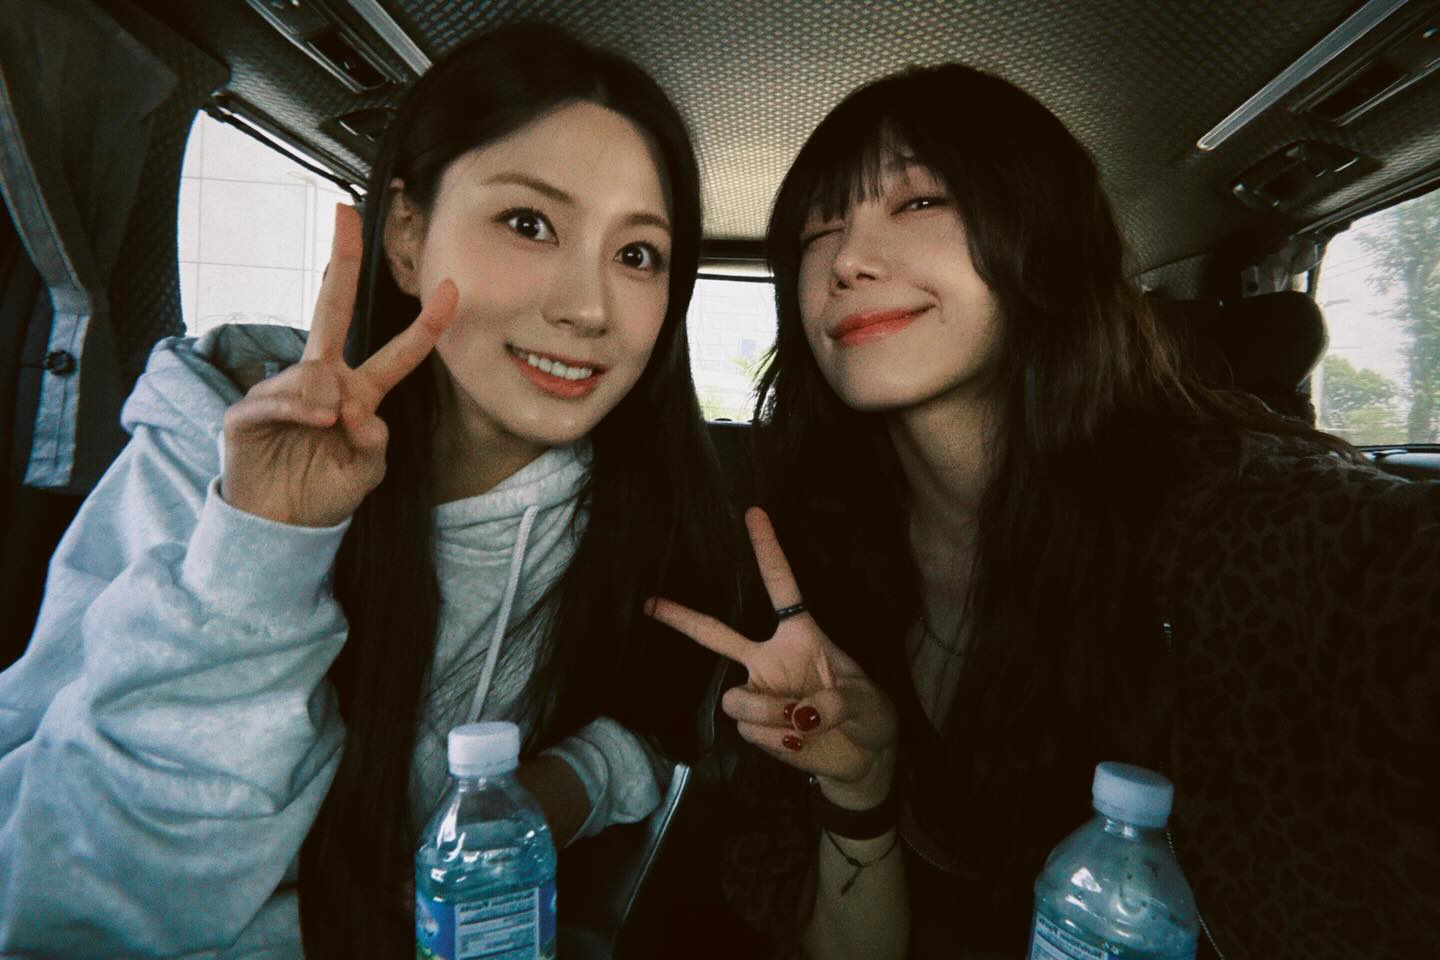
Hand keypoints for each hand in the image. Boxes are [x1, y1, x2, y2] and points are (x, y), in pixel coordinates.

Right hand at [221, 204, 457, 526]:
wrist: (279, 527)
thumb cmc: (325, 493)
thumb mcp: (366, 473)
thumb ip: (374, 445)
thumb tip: (359, 411)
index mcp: (360, 393)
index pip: (399, 354)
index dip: (427, 325)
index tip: (451, 288)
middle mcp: (323, 381)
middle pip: (332, 308)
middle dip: (340, 259)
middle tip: (346, 214)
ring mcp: (283, 389)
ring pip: (314, 373)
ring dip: (326, 404)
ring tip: (325, 431)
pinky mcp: (248, 409)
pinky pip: (280, 397)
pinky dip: (297, 410)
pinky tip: (309, 423)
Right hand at [646, 507, 896, 807]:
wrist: (864, 758)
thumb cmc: (868, 715)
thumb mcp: (867, 700)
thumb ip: (836, 701)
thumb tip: (800, 713)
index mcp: (800, 635)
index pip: (781, 587)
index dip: (768, 550)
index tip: (755, 512)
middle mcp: (769, 659)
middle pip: (717, 634)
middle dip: (682, 618)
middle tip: (651, 604)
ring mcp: (758, 692)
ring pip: (736, 699)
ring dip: (770, 714)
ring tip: (804, 724)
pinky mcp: (755, 728)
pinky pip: (750, 730)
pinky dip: (778, 739)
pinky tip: (799, 741)